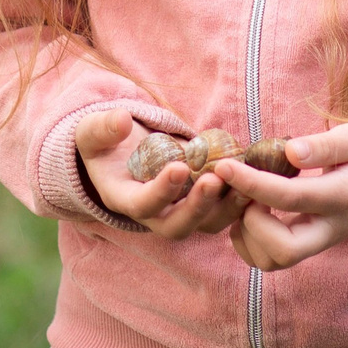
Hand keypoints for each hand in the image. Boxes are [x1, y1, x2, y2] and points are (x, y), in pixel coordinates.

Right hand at [75, 109, 249, 238]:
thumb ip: (103, 127)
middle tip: (215, 180)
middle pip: (176, 227)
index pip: (142, 205)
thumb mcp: (93, 132)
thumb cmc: (105, 142)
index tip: (179, 167)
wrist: (121, 152)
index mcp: (124, 198)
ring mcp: (178, 211)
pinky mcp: (199, 204)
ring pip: (205, 224)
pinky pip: (221, 211)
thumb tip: (122, 120)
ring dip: (226, 209)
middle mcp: (153, 214)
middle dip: (197, 207)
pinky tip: (254, 180)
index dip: (161, 191)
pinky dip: (238, 200)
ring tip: (245, 185)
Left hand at [211, 124, 347, 271]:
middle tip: (244, 192)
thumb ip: (324, 146)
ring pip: (272, 262)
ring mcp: (317, 244)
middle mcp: (329, 230)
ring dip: (247, 234)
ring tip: (247, 199)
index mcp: (342, 197)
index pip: (291, 198)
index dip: (253, 182)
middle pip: (285, 250)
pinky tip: (251, 212)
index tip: (226, 165)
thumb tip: (290, 152)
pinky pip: (268, 261)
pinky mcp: (305, 249)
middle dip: (252, 223)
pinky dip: (248, 241)